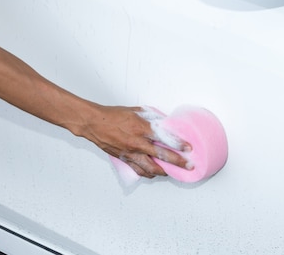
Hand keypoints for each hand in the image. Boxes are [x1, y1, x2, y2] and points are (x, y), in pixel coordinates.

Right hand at [77, 105, 191, 177]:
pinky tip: (154, 173)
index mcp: (142, 128)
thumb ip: (152, 117)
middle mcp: (137, 143)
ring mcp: (130, 153)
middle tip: (188, 166)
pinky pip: (138, 170)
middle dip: (177, 162)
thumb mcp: (137, 111)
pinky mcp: (123, 159)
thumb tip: (165, 122)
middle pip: (161, 156)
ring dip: (163, 172)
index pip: (165, 138)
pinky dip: (147, 173)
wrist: (94, 123)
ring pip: (150, 168)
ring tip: (173, 173)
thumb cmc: (114, 115)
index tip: (188, 148)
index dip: (178, 144)